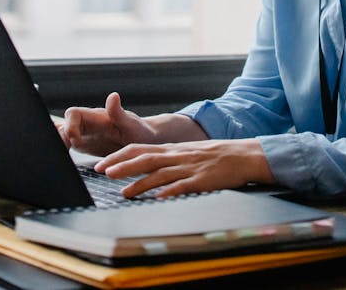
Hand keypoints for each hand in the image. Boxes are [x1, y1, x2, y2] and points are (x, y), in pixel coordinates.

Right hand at [58, 92, 158, 155]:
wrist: (145, 141)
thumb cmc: (140, 132)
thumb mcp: (132, 125)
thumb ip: (119, 113)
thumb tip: (113, 96)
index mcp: (97, 117)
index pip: (73, 114)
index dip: (69, 126)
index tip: (76, 142)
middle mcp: (88, 124)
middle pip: (63, 125)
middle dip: (60, 138)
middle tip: (66, 154)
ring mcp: (85, 134)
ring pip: (63, 135)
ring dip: (60, 145)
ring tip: (62, 160)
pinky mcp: (84, 145)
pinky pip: (68, 144)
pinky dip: (62, 151)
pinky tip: (63, 162)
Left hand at [95, 139, 274, 197]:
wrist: (244, 155)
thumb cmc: (215, 155)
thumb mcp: (188, 151)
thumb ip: (168, 158)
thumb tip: (146, 166)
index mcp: (172, 149)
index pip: (139, 149)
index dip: (119, 156)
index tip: (102, 164)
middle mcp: (177, 156)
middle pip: (144, 159)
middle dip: (122, 166)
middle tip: (103, 173)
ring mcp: (189, 168)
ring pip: (159, 174)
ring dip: (140, 183)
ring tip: (124, 192)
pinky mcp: (202, 180)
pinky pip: (183, 186)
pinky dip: (169, 191)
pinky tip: (158, 197)